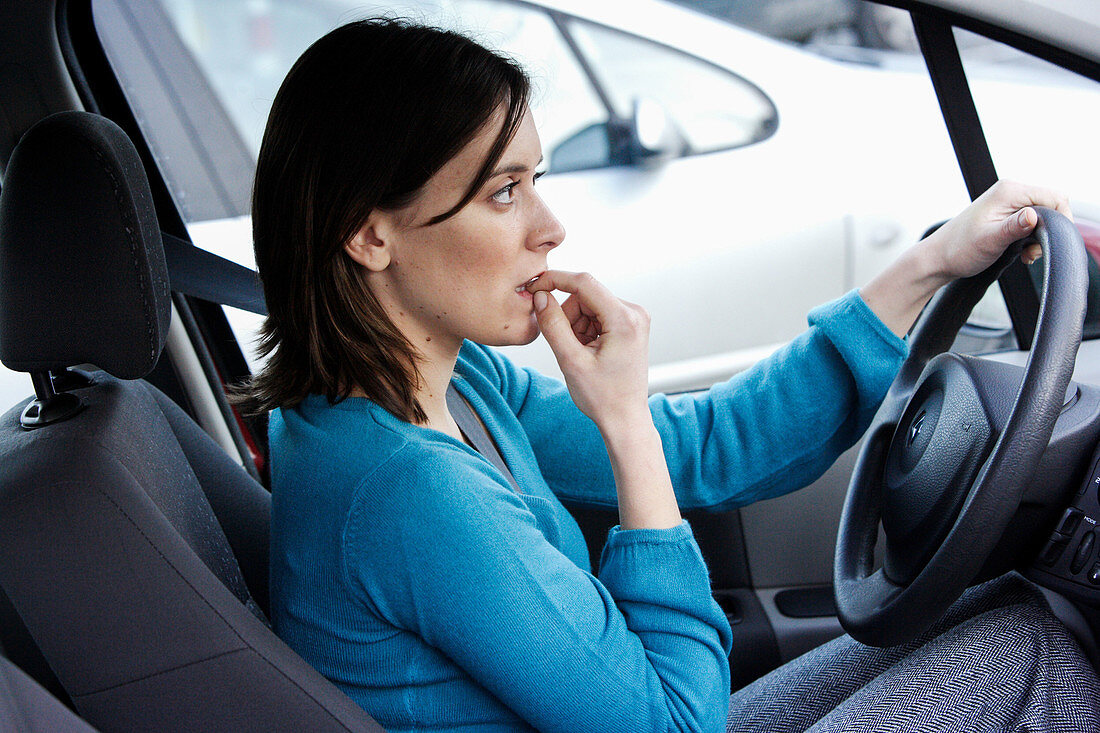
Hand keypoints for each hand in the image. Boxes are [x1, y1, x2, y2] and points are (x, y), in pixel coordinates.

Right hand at [527, 271, 650, 429]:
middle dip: (568, 315)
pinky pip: (597, 313)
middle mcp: (634, 312)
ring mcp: (634, 318)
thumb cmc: (603, 397)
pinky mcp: (629, 324)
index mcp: (625, 319)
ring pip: (589, 304)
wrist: (624, 418)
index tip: (534, 287)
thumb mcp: (571, 361)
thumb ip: (553, 325)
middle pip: (585, 295)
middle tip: (568, 346)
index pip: (584, 282)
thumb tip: (540, 296)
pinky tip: (588, 351)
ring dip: (575, 325)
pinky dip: (585, 329)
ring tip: (580, 353)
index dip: (555, 280)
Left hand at [861, 180, 1072, 336]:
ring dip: (1040, 236)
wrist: (939, 258)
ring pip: (1043, 215)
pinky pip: (1031, 221)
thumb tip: (1033, 216)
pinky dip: (1031, 237)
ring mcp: (1008, 202)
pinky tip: (1022, 251)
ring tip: (1025, 254)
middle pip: (1051, 205)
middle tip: (1032, 252)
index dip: (1061, 220)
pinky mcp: (1006, 214)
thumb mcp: (990, 240)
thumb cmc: (960, 249)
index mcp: (1009, 191)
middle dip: (1049, 230)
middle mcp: (1010, 191)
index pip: (1055, 197)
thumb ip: (1014, 227)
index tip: (1048, 242)